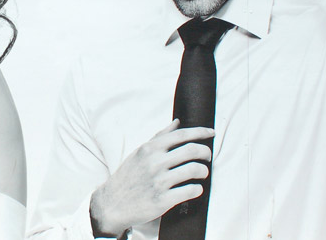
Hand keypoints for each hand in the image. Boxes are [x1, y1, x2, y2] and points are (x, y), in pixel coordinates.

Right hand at [89, 120, 213, 235]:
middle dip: (206, 152)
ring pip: (195, 170)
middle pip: (192, 150)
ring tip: (201, 173)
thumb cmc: (129, 176)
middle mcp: (154, 163)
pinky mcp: (163, 200)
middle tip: (207, 157)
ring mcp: (159, 182)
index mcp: (150, 149)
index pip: (181, 135)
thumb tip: (177, 122)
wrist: (113, 203)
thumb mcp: (140, 152)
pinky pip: (191, 191)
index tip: (212, 133)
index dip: (200, 132)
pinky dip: (197, 189)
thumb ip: (159, 137)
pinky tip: (194, 188)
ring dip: (204, 171)